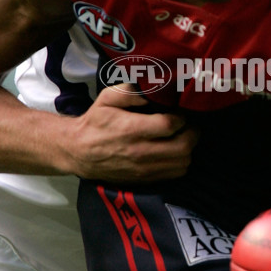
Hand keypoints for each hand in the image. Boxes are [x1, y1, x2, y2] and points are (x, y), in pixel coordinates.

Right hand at [63, 83, 197, 180]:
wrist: (79, 152)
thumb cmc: (95, 122)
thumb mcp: (108, 98)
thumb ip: (131, 91)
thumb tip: (154, 92)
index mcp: (131, 129)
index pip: (170, 125)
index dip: (181, 117)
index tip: (179, 113)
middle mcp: (140, 152)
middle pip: (183, 147)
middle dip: (192, 133)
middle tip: (188, 125)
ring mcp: (144, 169)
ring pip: (183, 162)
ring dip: (188, 149)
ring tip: (182, 137)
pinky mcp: (145, 179)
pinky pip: (175, 174)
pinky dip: (181, 162)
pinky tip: (174, 151)